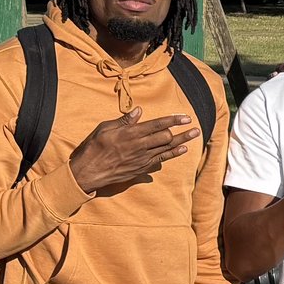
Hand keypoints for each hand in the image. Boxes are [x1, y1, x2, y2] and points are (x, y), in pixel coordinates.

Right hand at [69, 107, 197, 194]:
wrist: (89, 172)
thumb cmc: (94, 147)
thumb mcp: (105, 128)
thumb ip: (124, 120)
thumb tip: (139, 110)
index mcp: (130, 134)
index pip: (157, 125)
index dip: (173, 120)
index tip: (185, 117)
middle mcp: (139, 146)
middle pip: (166, 137)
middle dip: (182, 131)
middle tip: (193, 126)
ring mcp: (142, 159)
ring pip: (167, 149)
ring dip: (182, 141)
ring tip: (194, 135)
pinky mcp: (141, 168)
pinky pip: (161, 160)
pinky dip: (173, 154)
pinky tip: (182, 150)